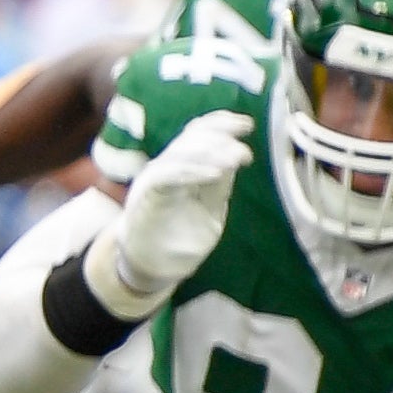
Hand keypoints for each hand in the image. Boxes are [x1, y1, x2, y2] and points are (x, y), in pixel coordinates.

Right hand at [107, 109, 254, 298]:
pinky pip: (167, 175)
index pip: (199, 132)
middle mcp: (167, 166)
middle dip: (221, 137)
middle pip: (191, 137)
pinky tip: (214, 173)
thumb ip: (219, 186)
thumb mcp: (209, 211)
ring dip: (210, 153)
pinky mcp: (145, 195)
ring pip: (180, 153)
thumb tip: (236, 156)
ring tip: (235, 159)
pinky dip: (191, 172)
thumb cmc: (179, 240)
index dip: (222, 124)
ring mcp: (154, 178)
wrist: (150, 268)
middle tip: (243, 152)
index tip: (247, 125)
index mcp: (183, 166)